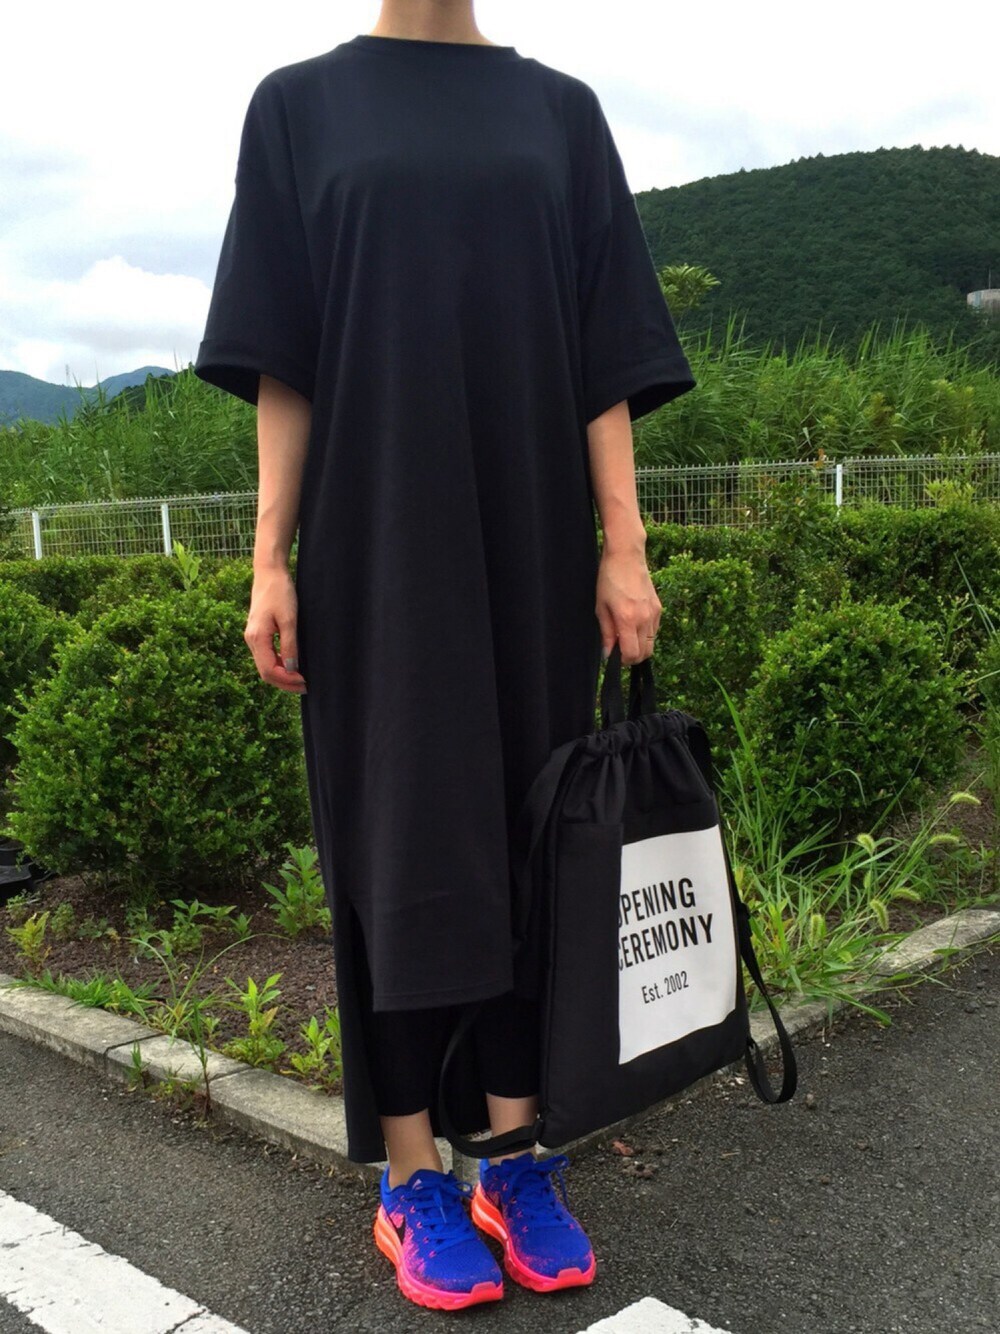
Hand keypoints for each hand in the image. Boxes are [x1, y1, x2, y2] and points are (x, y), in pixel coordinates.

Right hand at [245, 566, 307, 693]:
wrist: (269, 573)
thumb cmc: (280, 592)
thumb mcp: (289, 619)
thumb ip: (289, 645)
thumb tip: (291, 668)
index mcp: (257, 638)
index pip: (269, 671)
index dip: (287, 681)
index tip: (304, 682)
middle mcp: (251, 640)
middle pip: (265, 672)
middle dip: (285, 682)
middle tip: (305, 686)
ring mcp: (253, 637)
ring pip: (265, 666)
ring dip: (282, 675)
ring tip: (300, 679)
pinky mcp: (258, 633)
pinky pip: (266, 656)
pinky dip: (278, 665)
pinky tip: (291, 666)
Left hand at [595, 547, 661, 666]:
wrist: (626, 557)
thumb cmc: (609, 580)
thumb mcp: (601, 608)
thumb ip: (606, 633)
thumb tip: (608, 654)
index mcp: (628, 620)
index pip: (632, 654)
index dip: (623, 661)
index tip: (614, 656)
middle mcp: (644, 619)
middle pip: (645, 653)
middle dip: (632, 657)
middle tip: (620, 650)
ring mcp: (654, 614)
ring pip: (652, 644)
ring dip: (639, 647)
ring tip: (625, 637)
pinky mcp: (658, 608)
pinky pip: (654, 631)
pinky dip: (645, 635)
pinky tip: (633, 626)